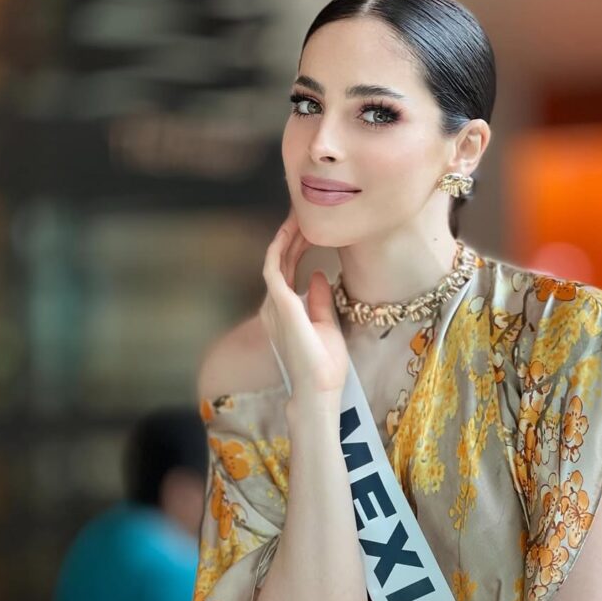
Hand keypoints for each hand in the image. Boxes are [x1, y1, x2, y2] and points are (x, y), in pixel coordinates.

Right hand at [259, 208, 347, 403]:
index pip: (290, 270)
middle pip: (282, 261)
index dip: (297, 247)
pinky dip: (280, 247)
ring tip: (300, 214)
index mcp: (286, 311)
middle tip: (306, 212)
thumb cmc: (324, 366)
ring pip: (277, 259)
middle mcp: (275, 305)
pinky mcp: (280, 303)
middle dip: (293, 236)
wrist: (320, 388)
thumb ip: (320, 300)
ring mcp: (275, 304)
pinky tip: (290, 230)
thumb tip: (320, 275)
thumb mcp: (327, 325)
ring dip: (287, 236)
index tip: (311, 228)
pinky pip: (274, 267)